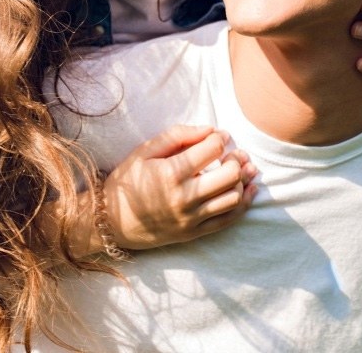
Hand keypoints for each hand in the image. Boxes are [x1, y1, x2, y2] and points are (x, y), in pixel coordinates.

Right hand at [102, 125, 256, 250]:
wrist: (112, 222)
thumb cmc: (128, 181)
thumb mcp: (145, 150)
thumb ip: (178, 136)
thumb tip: (210, 129)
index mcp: (171, 173)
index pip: (211, 149)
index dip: (220, 139)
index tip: (219, 136)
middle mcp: (184, 197)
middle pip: (230, 175)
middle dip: (238, 158)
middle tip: (236, 153)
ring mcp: (190, 218)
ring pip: (233, 198)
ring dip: (244, 180)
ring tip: (244, 168)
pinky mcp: (194, 233)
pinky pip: (228, 220)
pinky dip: (244, 204)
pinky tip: (250, 189)